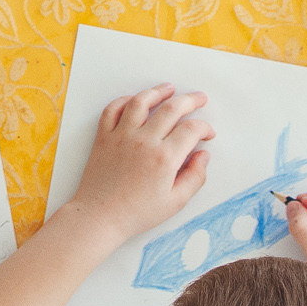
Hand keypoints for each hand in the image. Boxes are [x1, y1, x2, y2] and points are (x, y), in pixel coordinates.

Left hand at [63, 83, 213, 242]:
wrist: (99, 216)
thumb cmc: (136, 213)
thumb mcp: (175, 202)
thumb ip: (195, 177)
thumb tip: (203, 156)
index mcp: (164, 158)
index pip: (191, 130)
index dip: (204, 128)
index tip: (207, 133)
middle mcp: (144, 141)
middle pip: (172, 109)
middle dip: (190, 100)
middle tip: (199, 98)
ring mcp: (122, 136)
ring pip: (141, 102)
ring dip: (158, 91)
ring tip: (169, 88)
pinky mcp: (104, 137)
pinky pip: (113, 109)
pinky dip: (124, 101)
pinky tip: (134, 100)